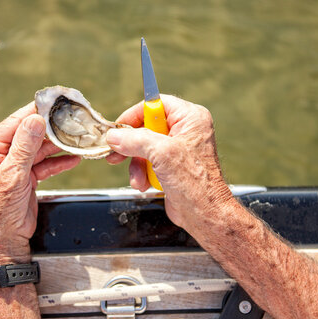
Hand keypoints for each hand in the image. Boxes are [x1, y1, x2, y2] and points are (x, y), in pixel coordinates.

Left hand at [0, 102, 79, 267]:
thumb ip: (24, 146)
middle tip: (72, 121)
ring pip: (40, 149)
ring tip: (77, 139)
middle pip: (30, 134)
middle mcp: (0, 155)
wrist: (0, 243)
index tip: (55, 103)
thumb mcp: (11, 175)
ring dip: (58, 146)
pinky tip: (73, 158)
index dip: (36, 111)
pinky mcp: (26, 179)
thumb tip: (34, 119)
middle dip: (52, 129)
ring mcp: (14, 167)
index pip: (15, 123)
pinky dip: (59, 162)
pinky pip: (44, 165)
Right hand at [106, 94, 232, 228]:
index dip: (135, 114)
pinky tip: (144, 184)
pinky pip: (149, 162)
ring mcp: (179, 149)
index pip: (156, 104)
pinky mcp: (172, 166)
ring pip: (144, 147)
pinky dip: (142, 173)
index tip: (118, 127)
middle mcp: (186, 130)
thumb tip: (114, 135)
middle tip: (115, 152)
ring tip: (138, 178)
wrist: (203, 214)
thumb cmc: (194, 182)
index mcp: (190, 118)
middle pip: (147, 126)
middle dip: (131, 144)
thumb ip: (135, 139)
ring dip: (136, 164)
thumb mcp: (160, 153)